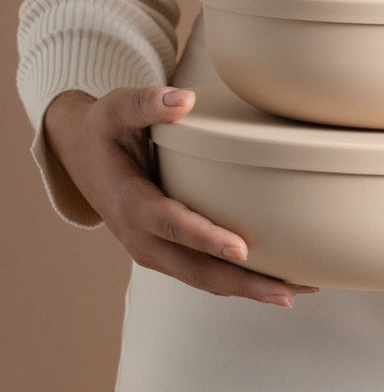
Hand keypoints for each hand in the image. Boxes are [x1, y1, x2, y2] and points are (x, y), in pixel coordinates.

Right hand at [44, 86, 315, 306]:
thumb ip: (147, 103)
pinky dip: (235, 280)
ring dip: (246, 289)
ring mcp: (152, 249)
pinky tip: (272, 279)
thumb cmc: (106, 129)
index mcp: (130, 203)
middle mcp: (140, 237)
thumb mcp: (116, 108)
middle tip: (288, 292)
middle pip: (194, 269)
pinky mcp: (165, 251)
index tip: (242, 248)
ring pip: (201, 278)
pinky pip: (201, 272)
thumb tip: (184, 99)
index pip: (171, 224)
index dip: (206, 238)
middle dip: (241, 283)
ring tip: (294, 292)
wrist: (81, 156)